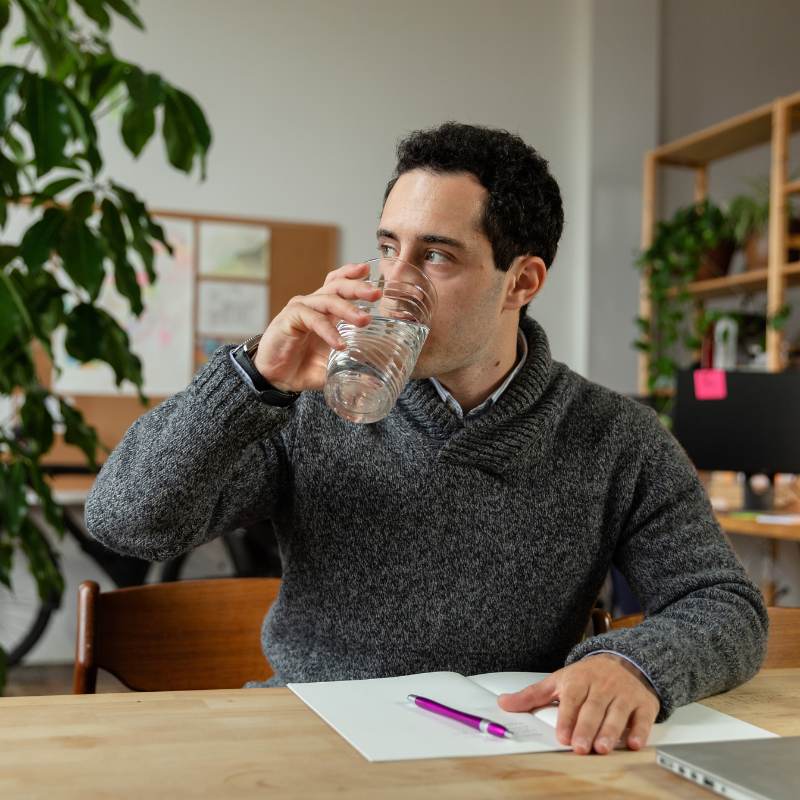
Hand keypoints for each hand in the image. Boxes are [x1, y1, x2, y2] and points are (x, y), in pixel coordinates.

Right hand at [253, 262, 380, 392]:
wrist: (275, 379)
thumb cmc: (303, 367)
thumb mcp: (333, 364)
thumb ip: (352, 364)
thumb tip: (376, 377)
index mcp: (325, 310)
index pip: (338, 284)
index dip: (353, 275)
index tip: (370, 272)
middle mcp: (313, 305)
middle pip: (337, 286)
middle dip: (358, 287)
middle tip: (376, 294)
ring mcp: (301, 310)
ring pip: (327, 300)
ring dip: (348, 309)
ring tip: (364, 321)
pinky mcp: (289, 319)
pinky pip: (312, 319)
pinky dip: (328, 330)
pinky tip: (339, 344)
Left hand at [497, 654, 659, 754]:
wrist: (625, 660)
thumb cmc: (587, 676)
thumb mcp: (559, 681)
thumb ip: (532, 695)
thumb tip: (503, 703)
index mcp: (579, 679)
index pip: (572, 698)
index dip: (567, 717)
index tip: (562, 735)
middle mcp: (602, 686)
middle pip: (593, 708)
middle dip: (586, 728)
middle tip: (580, 747)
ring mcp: (623, 694)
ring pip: (617, 714)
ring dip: (610, 731)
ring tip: (602, 748)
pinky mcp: (643, 703)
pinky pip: (642, 717)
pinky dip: (639, 731)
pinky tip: (634, 743)